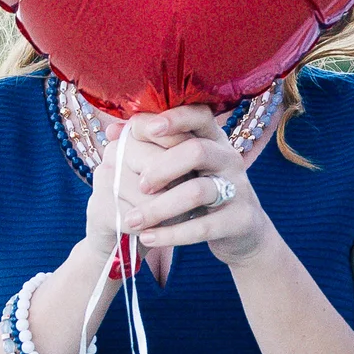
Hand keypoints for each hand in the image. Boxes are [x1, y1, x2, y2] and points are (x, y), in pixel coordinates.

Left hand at [114, 105, 278, 266]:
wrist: (242, 230)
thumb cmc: (202, 191)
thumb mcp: (184, 166)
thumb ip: (151, 146)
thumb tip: (112, 131)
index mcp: (214, 139)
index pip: (199, 115)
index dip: (174, 119)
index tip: (148, 131)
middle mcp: (229, 159)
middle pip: (197, 151)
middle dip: (161, 167)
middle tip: (139, 185)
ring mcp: (238, 189)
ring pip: (197, 191)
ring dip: (159, 207)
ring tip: (133, 219)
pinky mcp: (239, 220)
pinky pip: (203, 227)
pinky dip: (171, 234)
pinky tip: (148, 238)